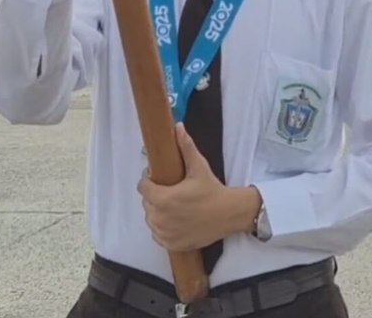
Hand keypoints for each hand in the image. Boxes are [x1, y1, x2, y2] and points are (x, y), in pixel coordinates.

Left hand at [138, 124, 254, 251]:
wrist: (229, 215)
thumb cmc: (212, 190)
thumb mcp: (199, 167)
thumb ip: (186, 147)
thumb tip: (178, 127)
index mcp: (163, 198)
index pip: (143, 188)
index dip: (150, 182)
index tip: (162, 181)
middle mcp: (159, 218)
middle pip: (147, 204)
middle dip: (156, 197)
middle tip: (173, 192)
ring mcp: (164, 233)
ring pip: (151, 219)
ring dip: (158, 213)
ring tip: (175, 206)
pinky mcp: (170, 244)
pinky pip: (158, 234)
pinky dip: (164, 228)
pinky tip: (177, 220)